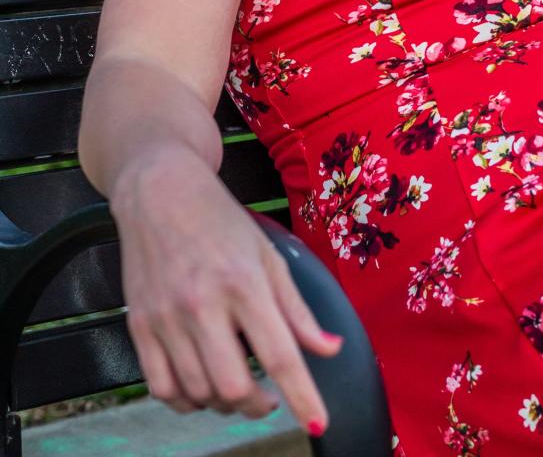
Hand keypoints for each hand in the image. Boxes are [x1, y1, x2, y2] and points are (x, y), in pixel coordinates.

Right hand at [109, 148, 340, 434]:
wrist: (160, 192)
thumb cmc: (221, 221)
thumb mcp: (269, 256)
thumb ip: (297, 309)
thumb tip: (330, 349)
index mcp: (244, 283)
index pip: (279, 353)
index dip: (302, 395)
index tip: (318, 423)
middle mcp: (203, 304)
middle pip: (233, 386)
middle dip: (258, 406)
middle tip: (269, 399)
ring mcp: (166, 318)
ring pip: (198, 393)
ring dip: (224, 404)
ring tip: (237, 388)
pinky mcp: (139, 325)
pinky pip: (161, 388)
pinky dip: (186, 401)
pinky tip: (202, 388)